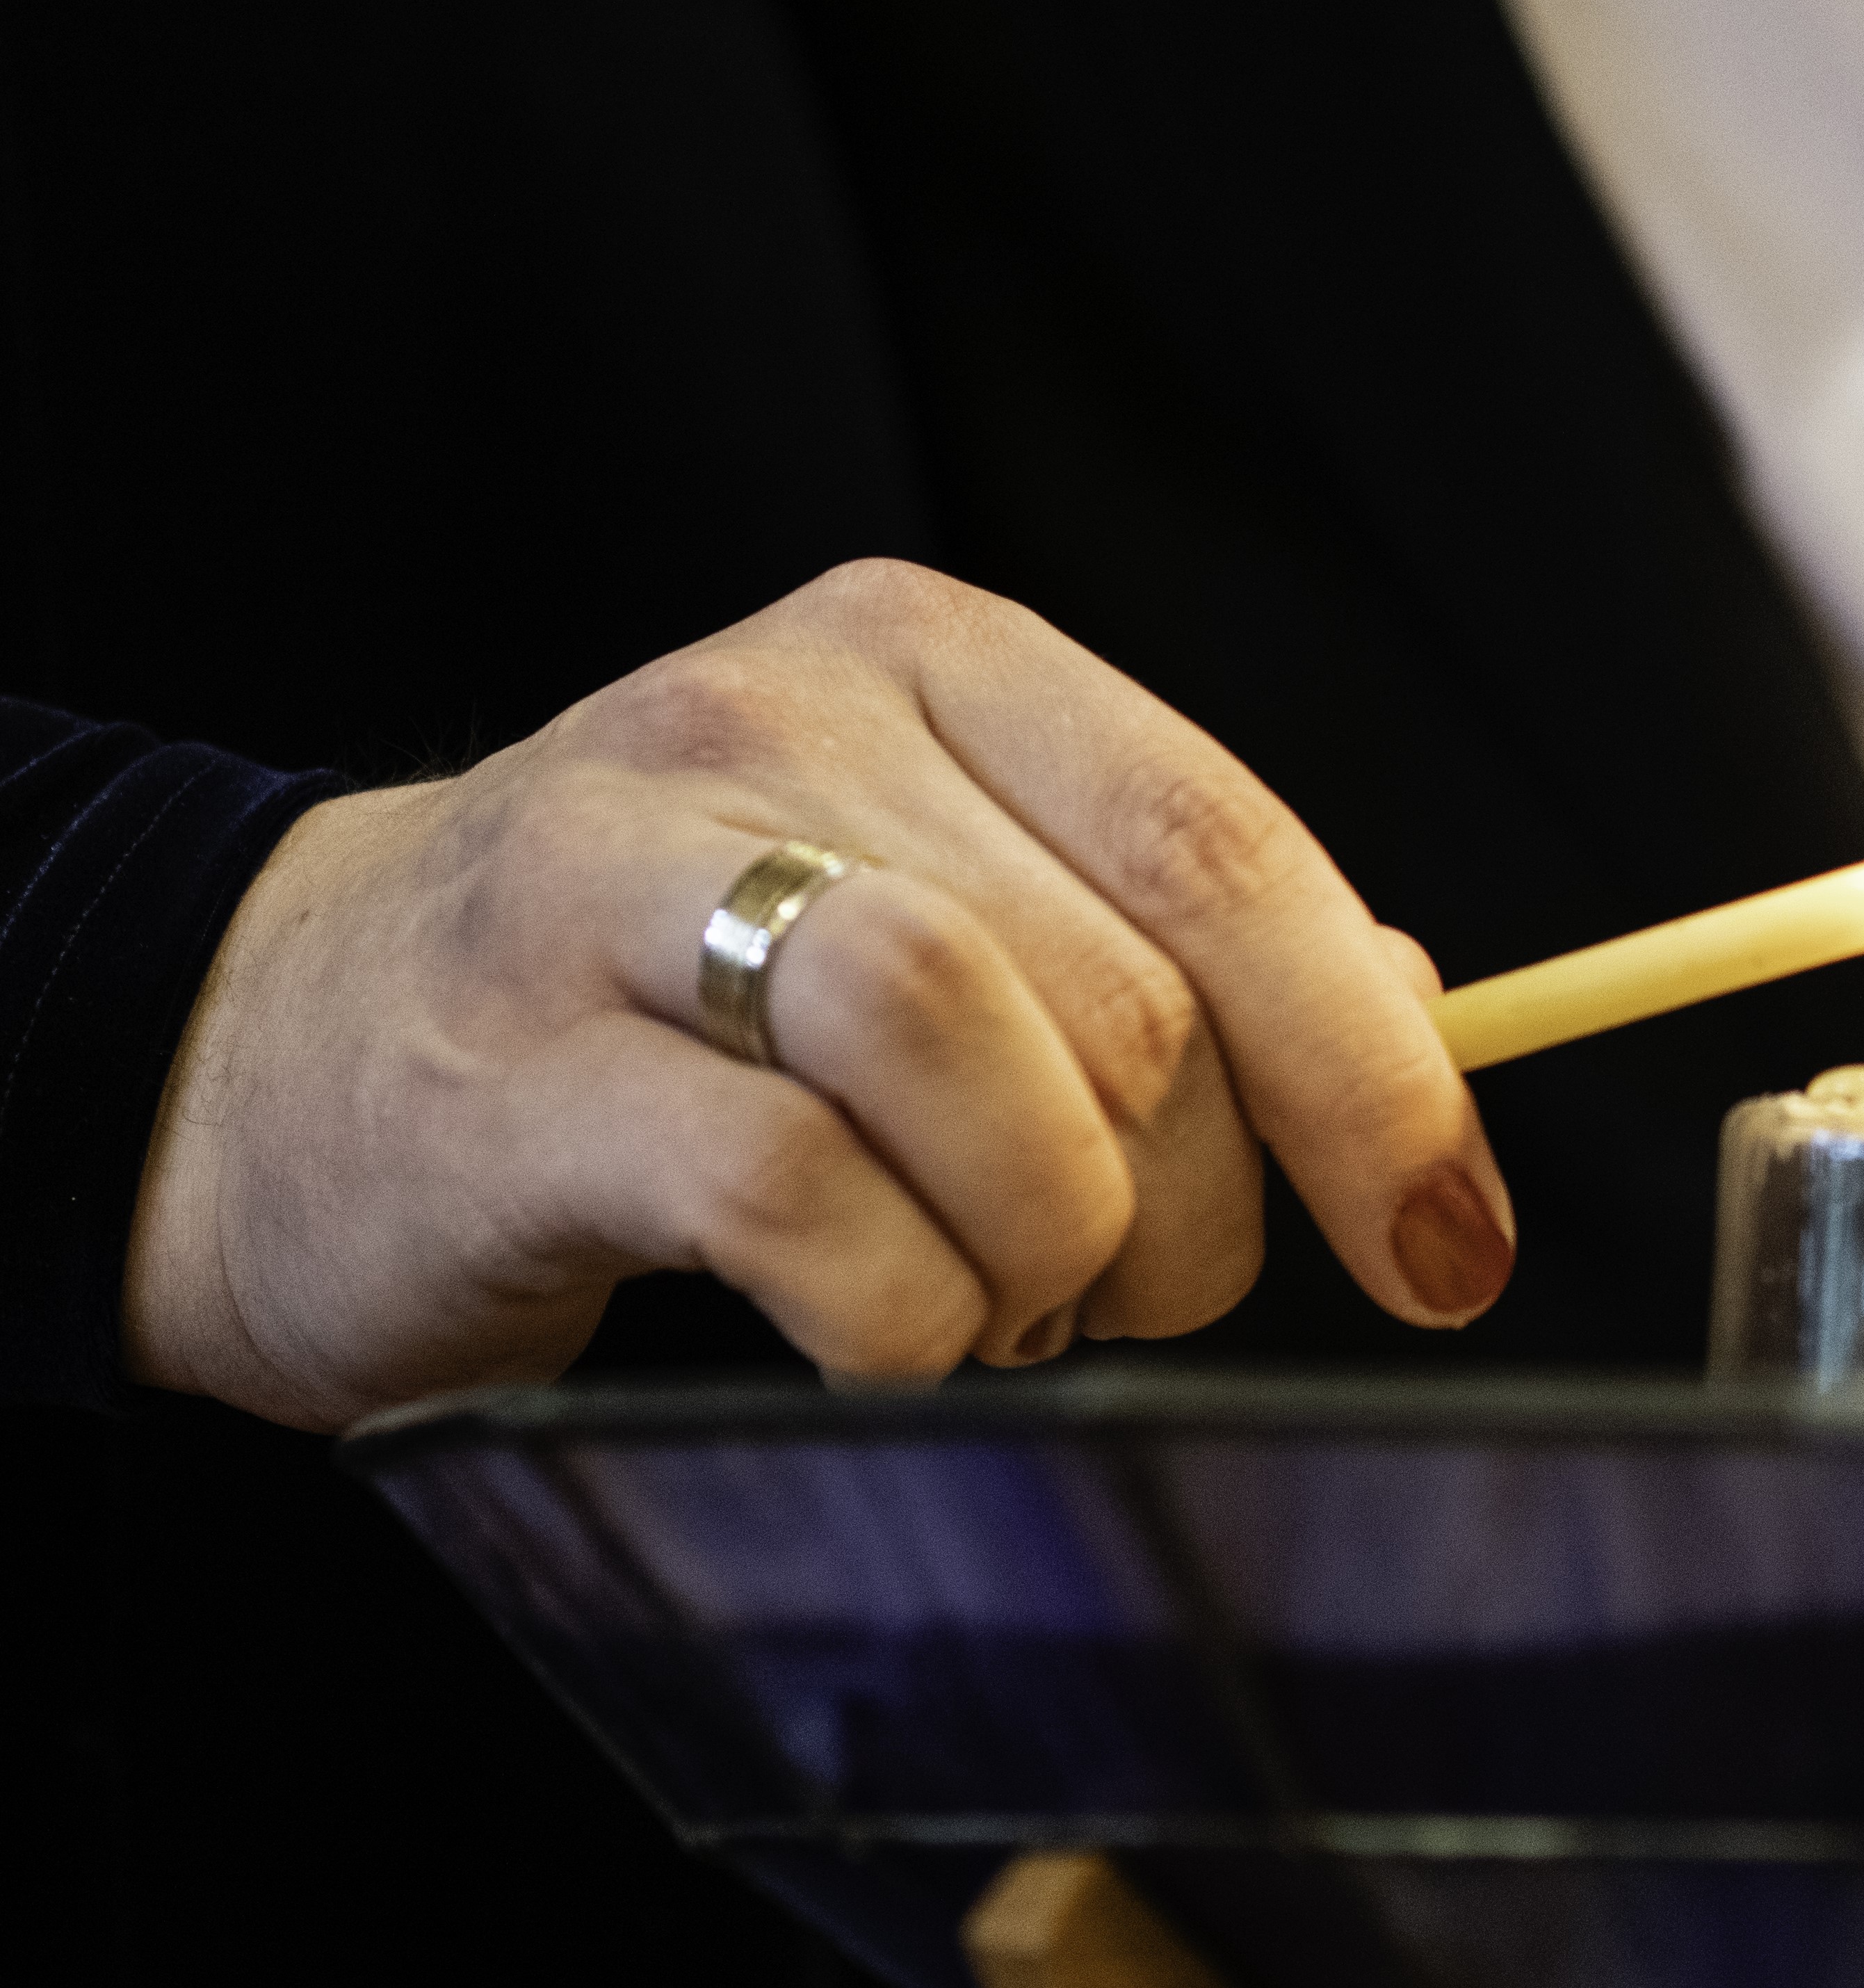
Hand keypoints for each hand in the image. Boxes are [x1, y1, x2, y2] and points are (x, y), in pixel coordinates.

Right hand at [123, 561, 1512, 1427]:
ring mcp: (626, 877)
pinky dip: (897, 1312)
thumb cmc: (688, 1010)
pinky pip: (801, 1202)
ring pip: (980, 1053)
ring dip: (1044, 1249)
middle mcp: (785, 727)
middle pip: (1132, 995)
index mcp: (932, 662)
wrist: (291, 1054)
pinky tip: (871, 1325)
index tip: (1448, 1249)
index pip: (1231, 853)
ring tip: (990, 1299)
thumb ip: (1182, 953)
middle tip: (1114, 1285)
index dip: (1377, 1080)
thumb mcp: (949, 913)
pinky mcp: (513, 1067)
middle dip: (1187, 1211)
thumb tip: (1418, 1034)